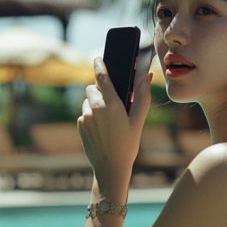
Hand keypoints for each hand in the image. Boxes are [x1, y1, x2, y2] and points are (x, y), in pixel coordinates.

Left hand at [77, 57, 152, 188]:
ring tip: (108, 120)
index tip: (98, 58)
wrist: (110, 168)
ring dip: (95, 104)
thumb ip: (143, 97)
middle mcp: (95, 109)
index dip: (99, 65)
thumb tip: (147, 77)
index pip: (102, 77)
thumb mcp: (138, 122)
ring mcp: (85, 117)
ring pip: (88, 101)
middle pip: (93, 88)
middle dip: (100, 90)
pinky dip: (91, 116)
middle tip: (113, 102)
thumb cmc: (127, 145)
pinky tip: (101, 129)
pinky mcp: (79, 125)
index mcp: (112, 105)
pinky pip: (84, 113)